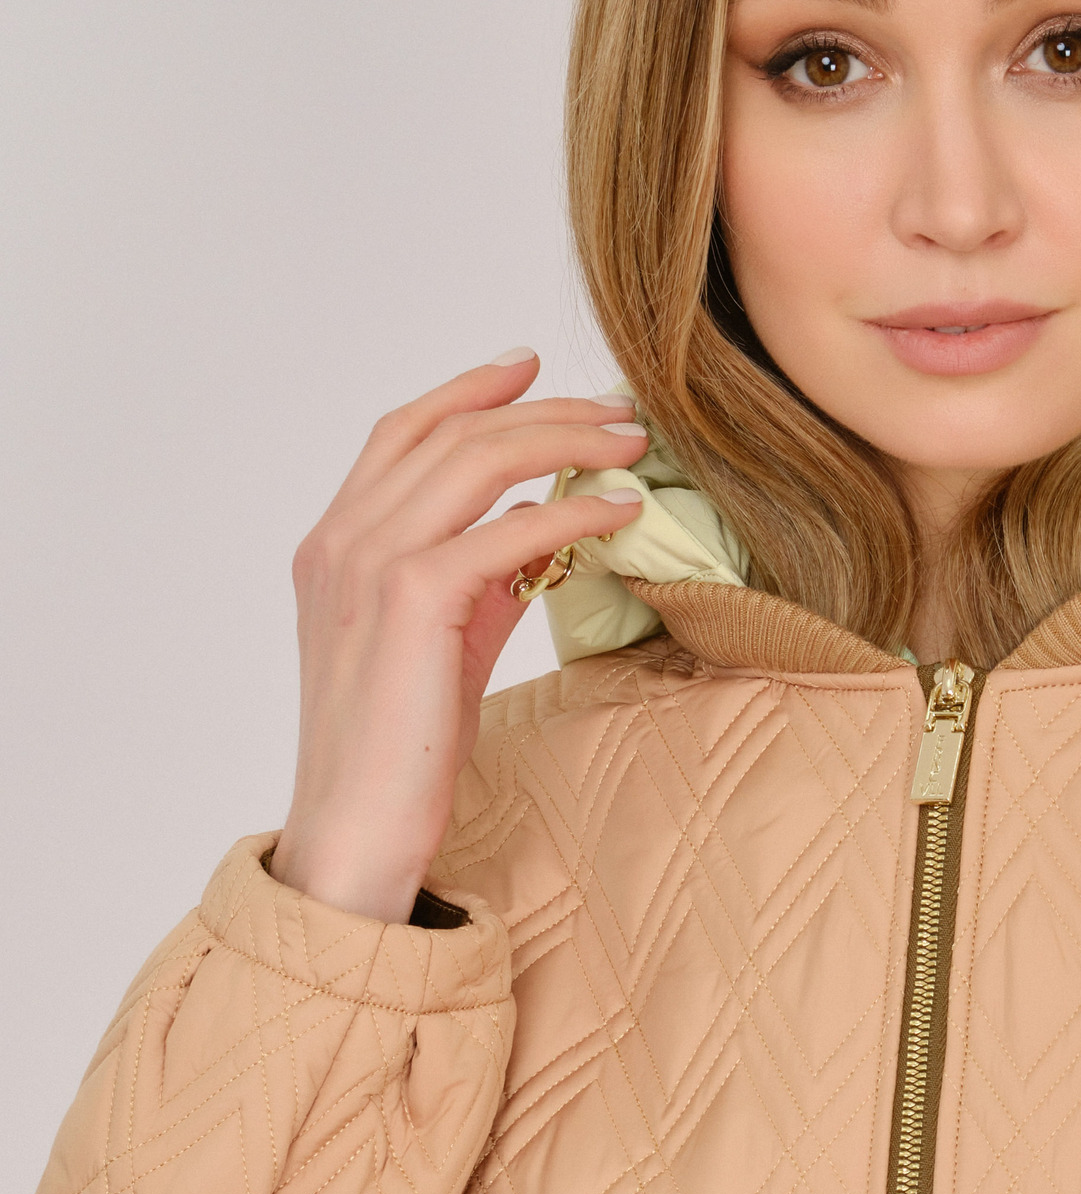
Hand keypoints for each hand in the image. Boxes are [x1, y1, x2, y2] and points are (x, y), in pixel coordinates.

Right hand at [269, 350, 647, 921]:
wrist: (356, 827)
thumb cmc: (399, 748)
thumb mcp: (439, 645)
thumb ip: (475, 581)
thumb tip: (536, 534)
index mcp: (335, 544)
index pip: (403, 434)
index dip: (469, 391)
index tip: (533, 367)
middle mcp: (342, 540)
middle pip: (451, 435)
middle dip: (543, 411)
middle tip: (619, 411)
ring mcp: (370, 564)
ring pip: (478, 463)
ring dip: (567, 441)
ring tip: (632, 445)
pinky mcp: (413, 600)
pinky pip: (507, 530)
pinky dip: (571, 510)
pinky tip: (619, 511)